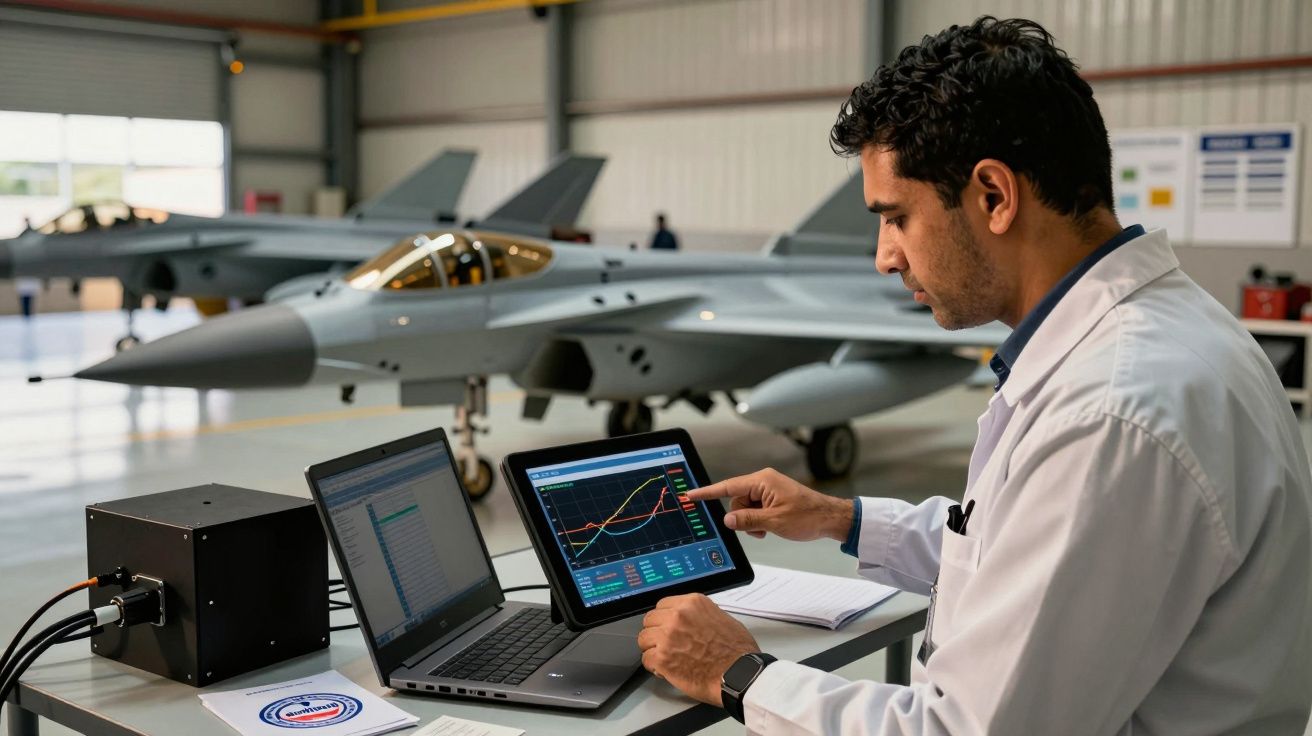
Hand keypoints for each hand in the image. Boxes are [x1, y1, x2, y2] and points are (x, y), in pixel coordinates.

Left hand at [637, 593, 759, 705]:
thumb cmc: (737, 651)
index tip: (666, 626)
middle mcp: (677, 616)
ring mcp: (667, 637)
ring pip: (644, 639)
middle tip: (664, 643)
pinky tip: (664, 669)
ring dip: (652, 649)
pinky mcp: (662, 658)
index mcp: (692, 603)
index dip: (664, 618)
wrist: (739, 674)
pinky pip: (646, 659)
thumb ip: (700, 615)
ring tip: (665, 657)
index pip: (662, 605)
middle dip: (656, 632)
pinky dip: (653, 667)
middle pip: (650, 620)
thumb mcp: (722, 617)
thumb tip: (691, 619)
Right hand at [687, 468, 853, 540]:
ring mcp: (769, 490)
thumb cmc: (808, 516)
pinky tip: (769, 527)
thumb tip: (728, 520)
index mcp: (762, 481)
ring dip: (751, 521)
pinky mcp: (773, 498)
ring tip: (767, 529)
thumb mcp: (774, 522)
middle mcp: (763, 482)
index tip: (692, 495)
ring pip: (745, 507)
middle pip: (736, 500)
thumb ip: (747, 520)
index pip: (728, 486)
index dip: (708, 492)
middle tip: (757, 529)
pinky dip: (758, 520)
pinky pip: (756, 509)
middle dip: (742, 517)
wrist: (830, 518)